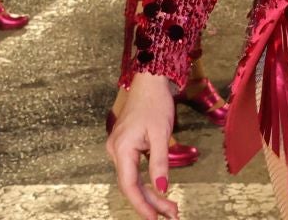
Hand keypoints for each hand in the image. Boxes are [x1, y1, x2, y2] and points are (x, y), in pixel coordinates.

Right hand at [108, 74, 179, 218]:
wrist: (149, 81)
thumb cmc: (155, 103)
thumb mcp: (161, 134)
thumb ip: (160, 163)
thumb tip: (164, 189)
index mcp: (121, 148)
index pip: (129, 185)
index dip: (142, 204)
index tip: (155, 219)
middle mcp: (115, 151)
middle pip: (131, 185)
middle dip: (151, 202)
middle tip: (172, 214)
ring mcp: (118, 149)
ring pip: (133, 179)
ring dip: (150, 194)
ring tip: (170, 208)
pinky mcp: (124, 146)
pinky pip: (133, 170)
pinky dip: (146, 182)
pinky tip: (159, 191)